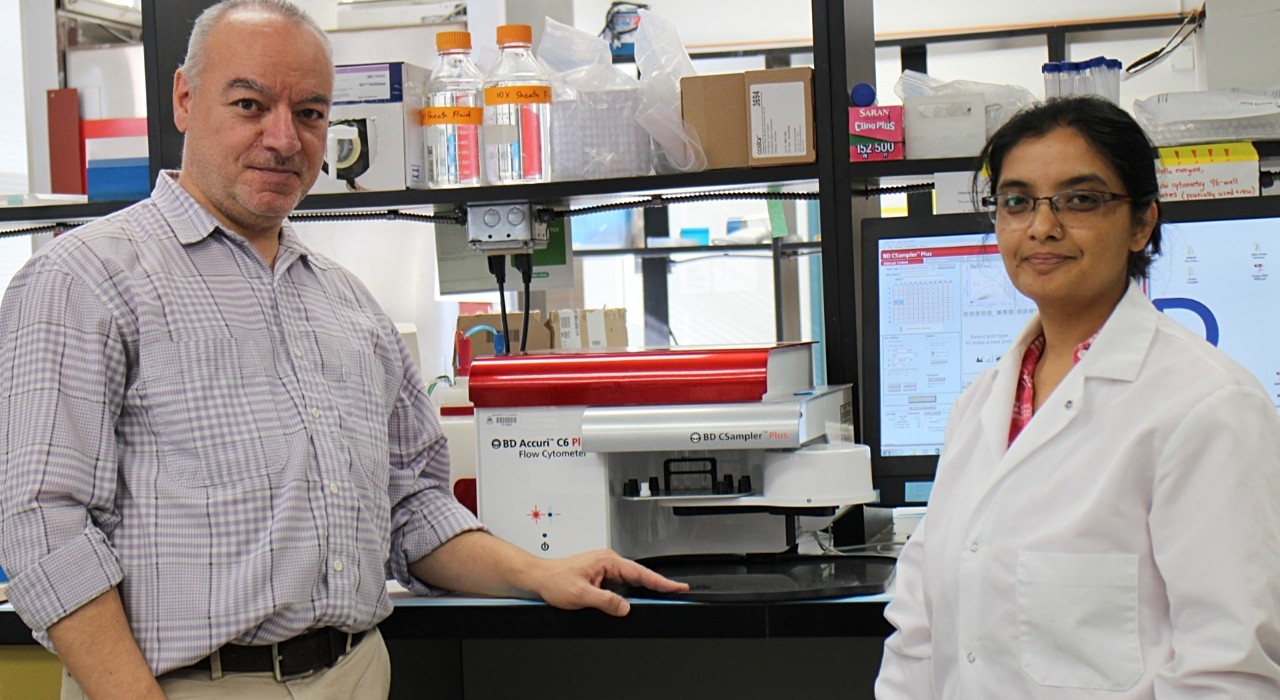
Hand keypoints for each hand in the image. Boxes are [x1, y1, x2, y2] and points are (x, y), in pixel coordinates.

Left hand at [526, 549, 688, 616]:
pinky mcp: (601, 577)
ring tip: (662, 595)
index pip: (640, 573)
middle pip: (639, 576)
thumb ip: (606, 601)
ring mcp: (605, 569)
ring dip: (644, 589)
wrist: (539, 577)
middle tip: (677, 593)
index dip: (661, 581)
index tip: (677, 587)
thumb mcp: (581, 594)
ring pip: (631, 581)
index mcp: (607, 561)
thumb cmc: (555, 580)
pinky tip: (637, 599)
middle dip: (658, 585)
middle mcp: (608, 562)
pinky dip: (631, 592)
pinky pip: (621, 585)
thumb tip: (625, 607)